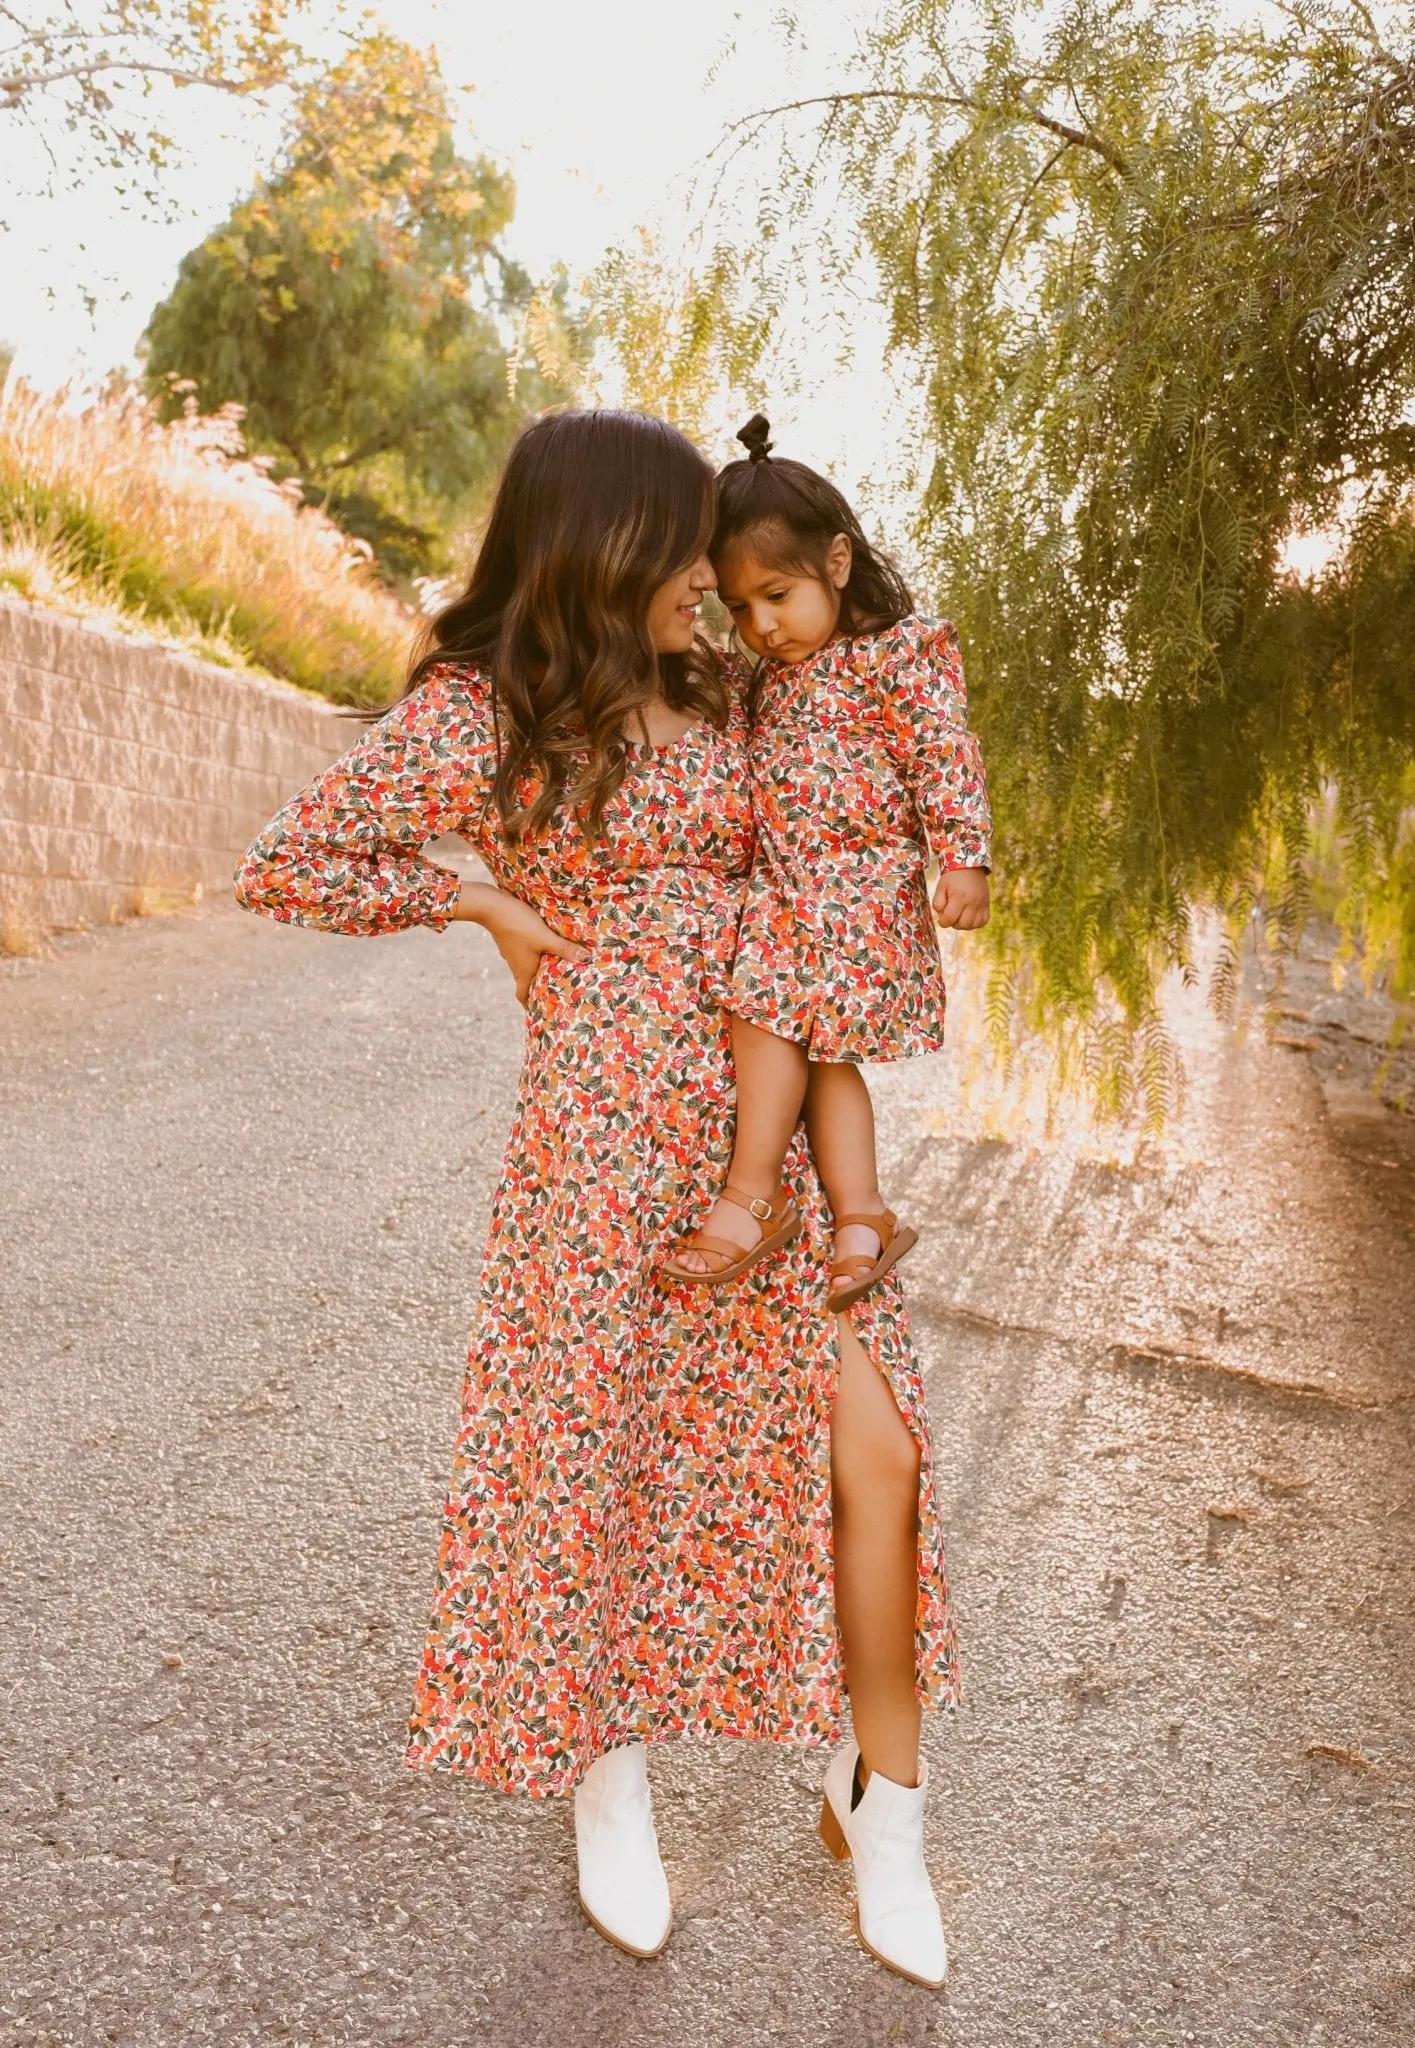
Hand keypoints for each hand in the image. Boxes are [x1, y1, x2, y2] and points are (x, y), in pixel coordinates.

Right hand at [455, 882, 589, 1004]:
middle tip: (555, 990)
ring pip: (526, 966)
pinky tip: (545, 946)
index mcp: (523, 972)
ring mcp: (512, 952)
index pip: (523, 996)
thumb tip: (586, 959)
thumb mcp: (544, 938)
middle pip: (527, 982)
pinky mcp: (511, 939)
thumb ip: (564, 948)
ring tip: (555, 967)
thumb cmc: (518, 925)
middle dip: (539, 987)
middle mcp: (516, 965)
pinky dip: (534, 955)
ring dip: (538, 969)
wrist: (491, 906)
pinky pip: (524, 953)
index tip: (540, 1011)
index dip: (530, 1005)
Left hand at [933, 866, 990, 929]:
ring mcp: (981, 904)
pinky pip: (983, 921)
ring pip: (972, 925)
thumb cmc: (953, 877)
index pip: (950, 919)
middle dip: (953, 923)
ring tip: (959, 916)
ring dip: (964, 924)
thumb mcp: (941, 886)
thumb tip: (940, 914)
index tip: (941, 919)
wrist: (970, 866)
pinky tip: (969, 917)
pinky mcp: (987, 905)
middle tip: (951, 915)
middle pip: (962, 924)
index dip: (943, 922)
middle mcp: (972, 902)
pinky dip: (975, 923)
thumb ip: (937, 902)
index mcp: (959, 897)